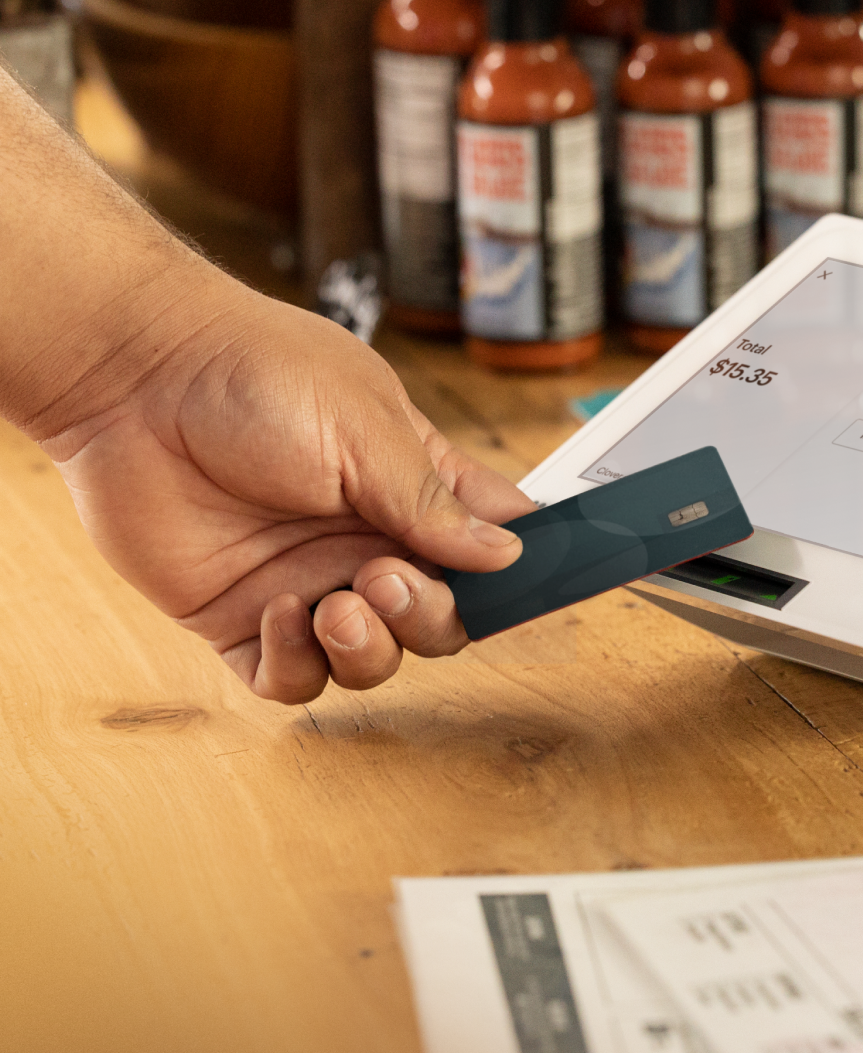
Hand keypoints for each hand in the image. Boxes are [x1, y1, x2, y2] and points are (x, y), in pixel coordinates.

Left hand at [39, 276, 530, 703]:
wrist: (136, 379)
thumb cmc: (255, 374)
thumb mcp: (363, 427)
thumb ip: (431, 500)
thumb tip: (507, 554)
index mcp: (412, 484)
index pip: (488, 541)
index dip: (517, 570)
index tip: (537, 586)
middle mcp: (367, 539)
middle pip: (440, 619)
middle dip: (432, 616)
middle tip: (388, 577)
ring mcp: (308, 581)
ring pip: (375, 660)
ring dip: (372, 649)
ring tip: (340, 602)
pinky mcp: (242, 618)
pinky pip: (292, 678)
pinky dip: (299, 663)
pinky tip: (281, 613)